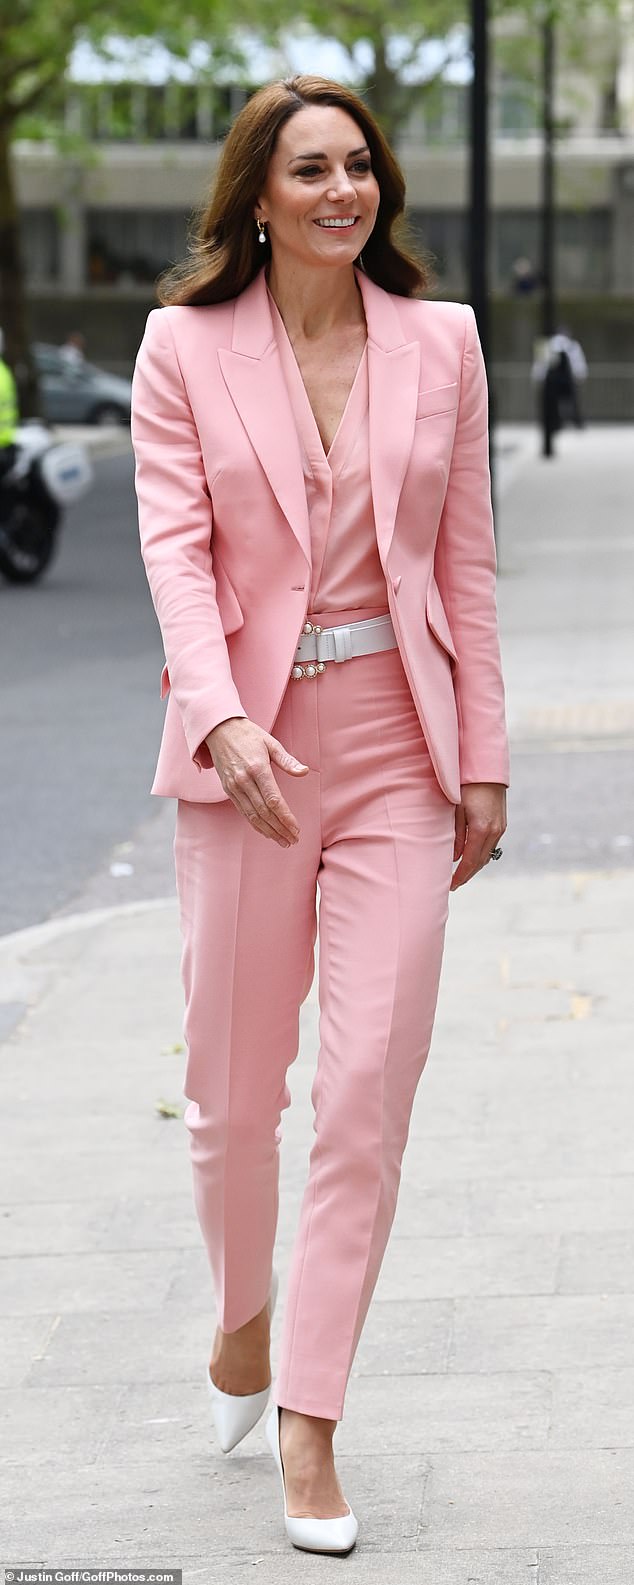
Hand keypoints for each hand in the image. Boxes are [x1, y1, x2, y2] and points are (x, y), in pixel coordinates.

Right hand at [205, 717, 308, 846]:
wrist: (219, 730)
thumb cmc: (248, 735)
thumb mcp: (271, 743)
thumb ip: (287, 760)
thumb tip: (304, 772)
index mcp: (258, 768)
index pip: (274, 800)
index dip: (285, 817)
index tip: (296, 828)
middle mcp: (244, 780)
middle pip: (264, 812)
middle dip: (280, 828)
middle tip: (293, 840)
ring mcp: (234, 787)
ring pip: (252, 816)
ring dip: (268, 831)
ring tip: (282, 841)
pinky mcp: (228, 790)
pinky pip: (243, 811)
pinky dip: (255, 824)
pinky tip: (266, 831)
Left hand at [450, 782, 506, 890]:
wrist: (486, 770)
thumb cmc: (466, 787)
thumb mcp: (456, 810)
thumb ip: (456, 835)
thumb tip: (455, 857)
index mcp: (481, 830)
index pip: (470, 861)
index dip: (461, 876)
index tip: (451, 885)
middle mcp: (494, 832)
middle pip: (480, 862)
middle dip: (467, 875)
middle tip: (454, 884)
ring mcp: (500, 828)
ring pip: (487, 855)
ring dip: (474, 866)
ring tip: (461, 874)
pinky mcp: (502, 824)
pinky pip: (491, 846)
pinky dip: (480, 855)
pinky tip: (471, 857)